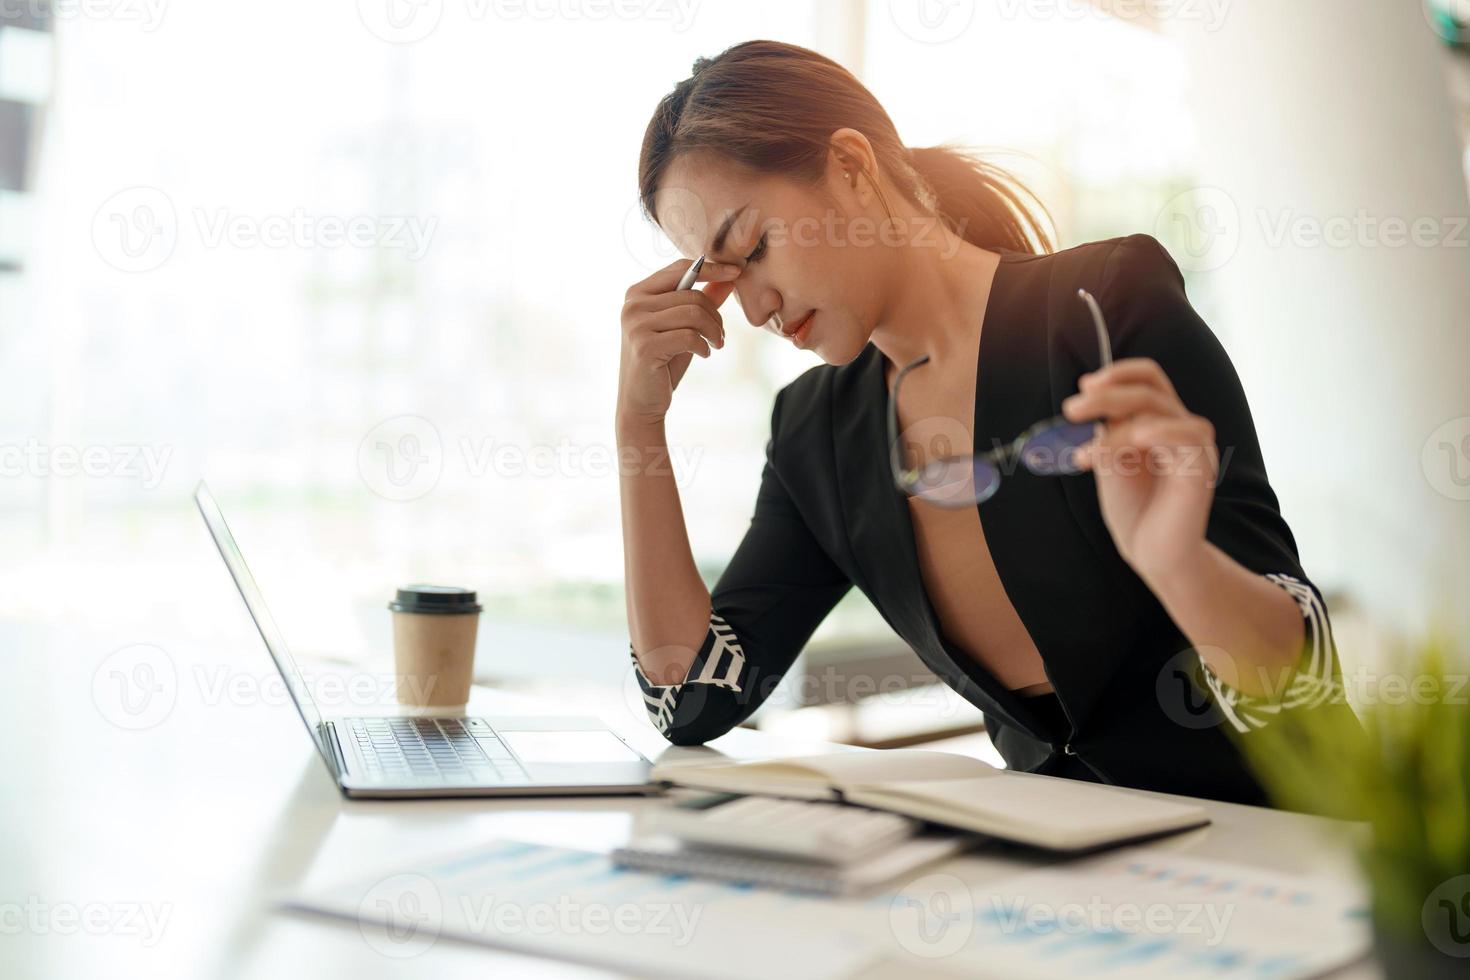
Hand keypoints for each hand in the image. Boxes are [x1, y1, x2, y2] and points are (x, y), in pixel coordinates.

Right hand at [617, 257, 739, 426]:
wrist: (641, 402)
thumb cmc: (663, 362)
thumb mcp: (684, 327)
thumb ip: (703, 301)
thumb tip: (730, 278)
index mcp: (637, 293)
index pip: (679, 269)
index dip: (711, 268)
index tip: (736, 272)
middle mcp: (632, 305)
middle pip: (691, 295)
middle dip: (715, 316)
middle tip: (721, 335)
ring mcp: (636, 325)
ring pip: (693, 313)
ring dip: (713, 331)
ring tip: (716, 344)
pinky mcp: (645, 346)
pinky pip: (689, 336)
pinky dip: (704, 346)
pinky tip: (703, 354)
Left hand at [1062, 357, 1217, 578]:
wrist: (1153, 555)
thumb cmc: (1134, 510)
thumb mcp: (1110, 462)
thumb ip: (1107, 432)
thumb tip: (1091, 400)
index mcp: (1159, 421)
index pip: (1148, 377)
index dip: (1118, 373)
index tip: (1084, 385)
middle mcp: (1180, 428)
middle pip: (1149, 389)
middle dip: (1106, 396)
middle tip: (1071, 410)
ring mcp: (1193, 445)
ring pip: (1159, 409)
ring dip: (1116, 426)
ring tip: (1084, 457)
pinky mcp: (1202, 466)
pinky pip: (1189, 433)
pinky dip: (1159, 430)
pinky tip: (1134, 439)